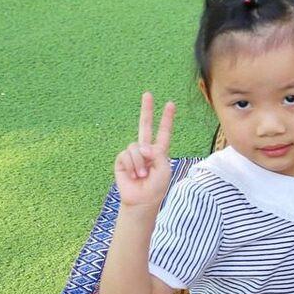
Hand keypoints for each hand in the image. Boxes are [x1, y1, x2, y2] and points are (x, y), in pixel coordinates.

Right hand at [114, 92, 174, 210]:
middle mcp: (146, 150)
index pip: (163, 132)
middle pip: (145, 125)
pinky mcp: (122, 159)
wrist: (141, 200)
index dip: (167, 119)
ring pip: (136, 147)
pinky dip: (132, 165)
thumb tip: (141, 147)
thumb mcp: (164, 170)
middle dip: (146, 110)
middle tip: (148, 94)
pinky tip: (134, 175)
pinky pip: (127, 155)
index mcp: (159, 151)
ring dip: (140, 163)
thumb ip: (158, 154)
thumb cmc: (156, 187)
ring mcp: (134, 154)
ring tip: (142, 175)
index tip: (171, 104)